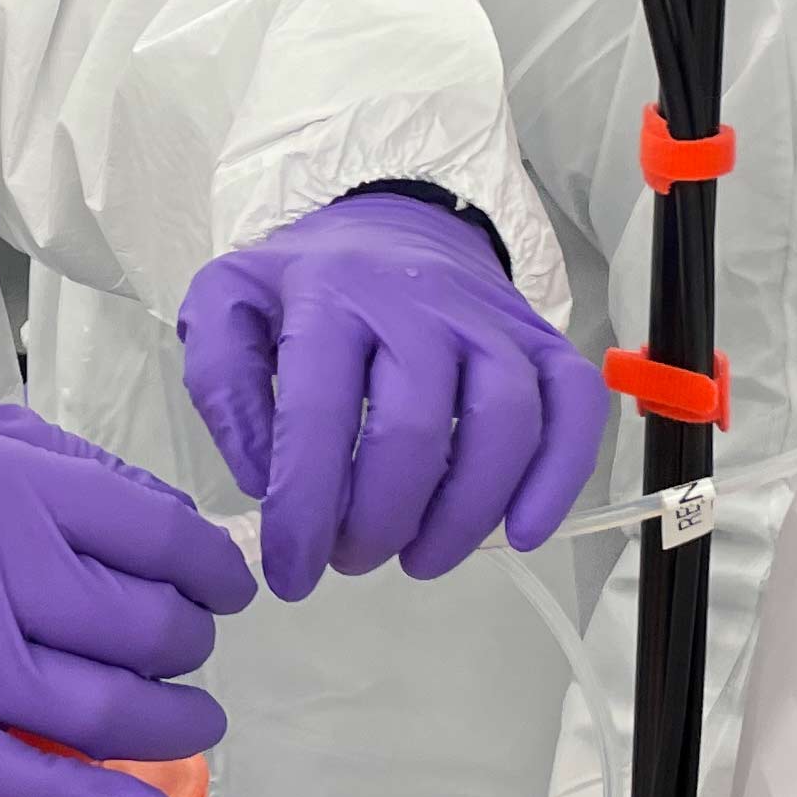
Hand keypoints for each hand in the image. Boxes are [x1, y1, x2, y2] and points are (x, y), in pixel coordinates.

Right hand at [0, 386, 256, 796]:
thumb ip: (62, 461)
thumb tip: (164, 520)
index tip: (225, 588)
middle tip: (190, 646)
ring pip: (102, 711)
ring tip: (192, 720)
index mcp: (7, 483)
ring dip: (171, 724)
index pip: (159, 537)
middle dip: (191, 645)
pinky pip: (22, 782)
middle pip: (144, 628)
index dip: (212, 571)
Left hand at [178, 188, 607, 600]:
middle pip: (415, 430)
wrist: (394, 224)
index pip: (320, 415)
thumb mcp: (228, 304)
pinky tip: (521, 532)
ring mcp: (490, 318)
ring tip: (420, 559)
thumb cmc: (305, 284)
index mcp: (330, 294)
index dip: (305, 510)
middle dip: (378, 521)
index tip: (292, 573)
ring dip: (464, 513)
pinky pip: (574, 405)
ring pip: (504, 422)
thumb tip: (265, 477)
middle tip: (351, 559)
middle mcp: (418, 299)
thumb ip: (222, 384)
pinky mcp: (542, 338)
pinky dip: (559, 476)